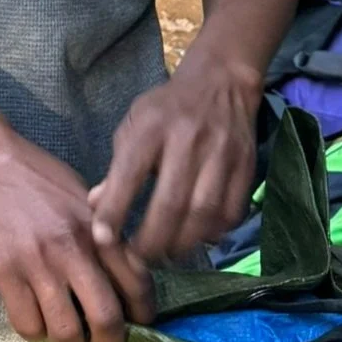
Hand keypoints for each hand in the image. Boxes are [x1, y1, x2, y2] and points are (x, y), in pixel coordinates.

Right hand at [0, 131, 154, 341]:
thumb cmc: (34, 172)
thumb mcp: (80, 192)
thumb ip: (104, 227)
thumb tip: (126, 264)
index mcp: (97, 225)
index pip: (137, 283)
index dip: (143, 314)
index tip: (136, 322)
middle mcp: (73, 247)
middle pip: (107, 319)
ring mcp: (37, 262)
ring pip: (66, 332)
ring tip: (69, 338)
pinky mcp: (4, 272)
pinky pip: (27, 325)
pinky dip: (36, 332)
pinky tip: (37, 318)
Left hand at [88, 54, 258, 262]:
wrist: (220, 81)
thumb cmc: (167, 109)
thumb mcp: (134, 125)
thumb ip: (117, 168)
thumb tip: (95, 208)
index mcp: (151, 126)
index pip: (129, 173)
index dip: (114, 210)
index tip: (103, 240)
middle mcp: (187, 138)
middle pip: (170, 203)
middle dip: (151, 242)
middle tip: (139, 260)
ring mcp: (221, 153)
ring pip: (203, 214)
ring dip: (182, 244)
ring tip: (166, 254)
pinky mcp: (246, 165)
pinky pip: (230, 212)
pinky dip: (213, 234)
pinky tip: (197, 238)